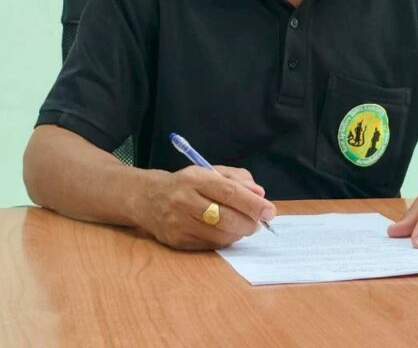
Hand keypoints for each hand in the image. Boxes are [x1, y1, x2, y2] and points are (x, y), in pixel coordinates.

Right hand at [139, 165, 276, 249]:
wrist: (148, 199)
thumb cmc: (186, 183)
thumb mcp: (209, 171)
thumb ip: (237, 179)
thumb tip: (259, 195)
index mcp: (194, 178)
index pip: (229, 192)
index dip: (252, 204)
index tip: (269, 211)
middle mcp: (184, 200)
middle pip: (226, 217)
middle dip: (249, 222)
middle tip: (259, 222)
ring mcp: (179, 223)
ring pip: (220, 235)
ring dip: (239, 233)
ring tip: (243, 226)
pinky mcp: (177, 241)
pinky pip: (210, 245)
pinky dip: (225, 240)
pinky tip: (227, 232)